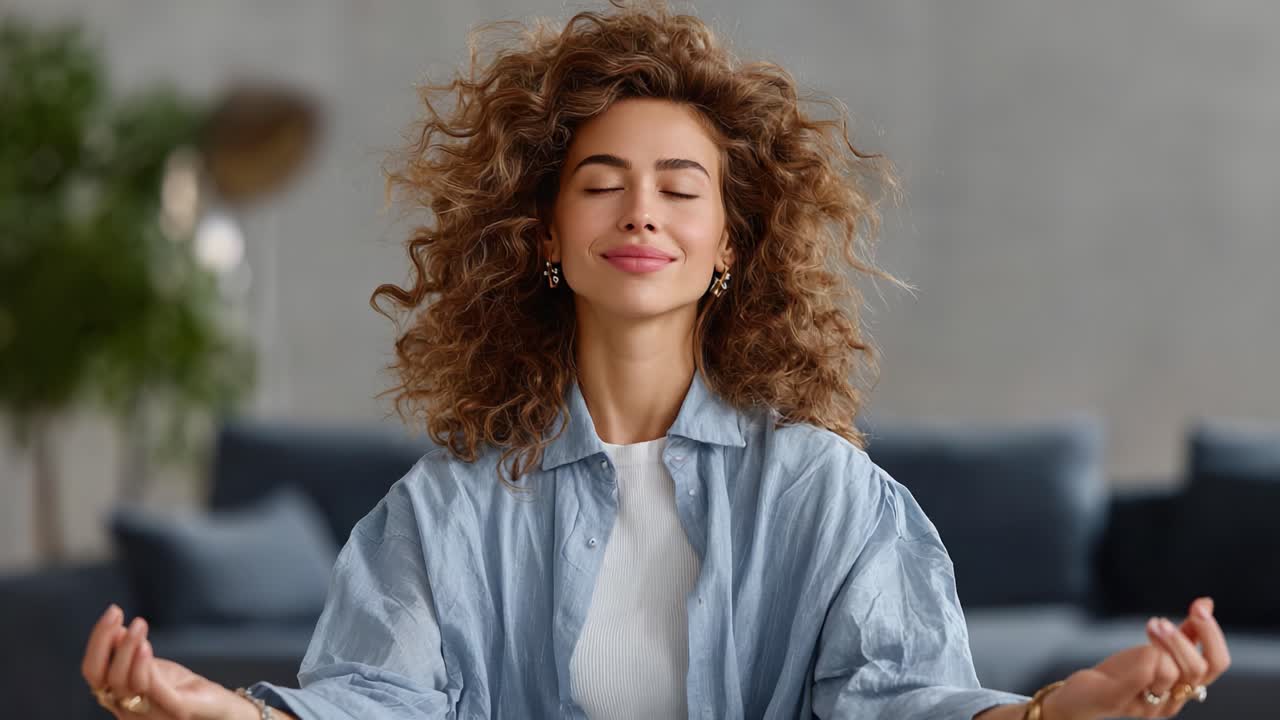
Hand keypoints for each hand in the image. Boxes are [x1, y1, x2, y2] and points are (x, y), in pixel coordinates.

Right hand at [80, 604, 252, 719]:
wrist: (217, 709)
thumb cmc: (180, 688)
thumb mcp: (150, 667)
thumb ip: (131, 654)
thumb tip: (116, 628)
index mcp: (117, 696)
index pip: (94, 672)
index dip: (97, 642)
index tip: (111, 613)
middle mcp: (128, 709)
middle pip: (105, 678)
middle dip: (107, 641)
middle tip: (118, 614)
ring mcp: (151, 713)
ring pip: (127, 684)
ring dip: (128, 650)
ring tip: (138, 625)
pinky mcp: (177, 711)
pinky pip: (155, 692)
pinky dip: (145, 669)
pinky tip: (145, 647)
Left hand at [1038, 597, 1230, 719]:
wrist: (1082, 696)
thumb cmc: (1123, 673)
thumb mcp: (1157, 651)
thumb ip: (1184, 633)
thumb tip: (1207, 603)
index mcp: (1185, 689)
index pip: (1217, 665)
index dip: (1212, 635)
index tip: (1199, 608)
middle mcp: (1171, 702)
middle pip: (1197, 669)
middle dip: (1182, 638)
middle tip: (1161, 620)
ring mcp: (1146, 705)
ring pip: (1170, 672)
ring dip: (1161, 642)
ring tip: (1151, 625)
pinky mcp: (1117, 700)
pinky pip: (1139, 678)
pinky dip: (1142, 656)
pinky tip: (1141, 639)